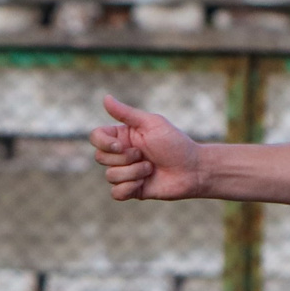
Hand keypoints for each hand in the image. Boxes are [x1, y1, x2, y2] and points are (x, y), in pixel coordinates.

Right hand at [89, 94, 205, 200]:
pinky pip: (115, 193)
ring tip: (150, 169)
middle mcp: (121, 154)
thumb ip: (126, 113)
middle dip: (124, 159)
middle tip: (144, 155)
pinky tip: (144, 183)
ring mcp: (125, 172)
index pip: (96, 137)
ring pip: (110, 176)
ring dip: (133, 173)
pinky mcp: (131, 190)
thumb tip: (105, 98)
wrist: (193, 170)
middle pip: (100, 158)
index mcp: (123, 136)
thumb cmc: (175, 143)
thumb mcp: (151, 123)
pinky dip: (129, 188)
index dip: (103, 143)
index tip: (120, 145)